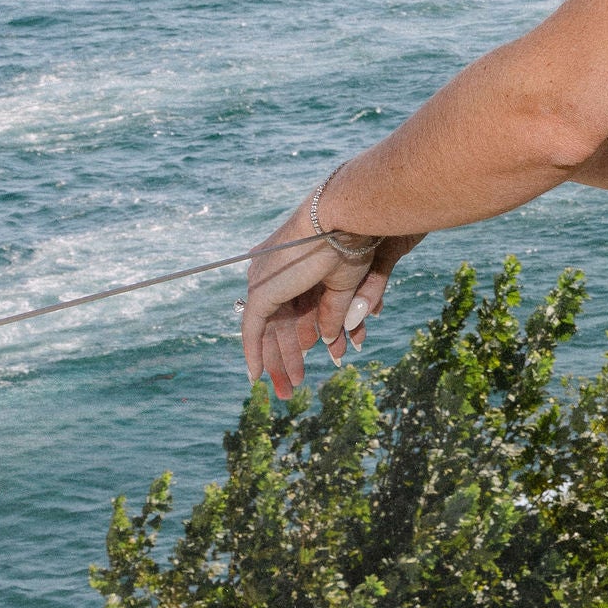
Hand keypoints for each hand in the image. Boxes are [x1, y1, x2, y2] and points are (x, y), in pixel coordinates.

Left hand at [241, 196, 415, 392]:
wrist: (348, 218)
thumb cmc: (355, 242)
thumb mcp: (345, 287)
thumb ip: (335, 315)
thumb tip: (335, 341)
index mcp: (295, 269)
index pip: (292, 312)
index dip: (301, 341)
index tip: (310, 362)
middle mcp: (274, 273)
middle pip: (277, 324)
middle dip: (287, 358)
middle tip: (293, 386)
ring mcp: (265, 280)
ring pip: (266, 330)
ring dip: (278, 361)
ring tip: (286, 389)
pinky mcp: (263, 290)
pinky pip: (253, 329)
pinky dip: (254, 352)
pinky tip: (257, 375)